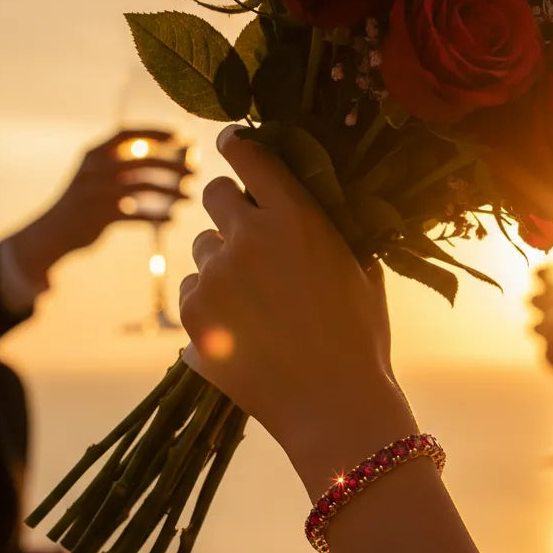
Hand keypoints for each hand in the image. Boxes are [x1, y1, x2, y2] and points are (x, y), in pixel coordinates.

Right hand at [8, 129, 191, 285]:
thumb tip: (161, 157)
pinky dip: (156, 218)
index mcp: (92, 154)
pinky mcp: (98, 217)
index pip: (125, 133)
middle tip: (195, 171)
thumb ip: (119, 163)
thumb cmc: (82, 202)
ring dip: (170, 192)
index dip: (153, 132)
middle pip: (141, 161)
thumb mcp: (94, 176)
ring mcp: (95, 193)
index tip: (179, 135)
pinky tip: (173, 220)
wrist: (51, 233)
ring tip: (190, 197)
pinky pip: (135, 215)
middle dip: (172, 165)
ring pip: (142, 187)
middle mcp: (93, 169)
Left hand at [179, 130, 414, 491]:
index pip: (248, 154)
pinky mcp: (191, 316)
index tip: (232, 144)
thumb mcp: (362, 270)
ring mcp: (213, 278)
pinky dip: (210, 306)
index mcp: (296, 217)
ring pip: (201, 249)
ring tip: (257, 302)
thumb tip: (311, 200)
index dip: (237, 145)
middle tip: (249, 236)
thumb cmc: (360, 339)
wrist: (335, 407)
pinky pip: (190, 292)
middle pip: (213, 195)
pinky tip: (243, 332)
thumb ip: (332, 227)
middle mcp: (247, 238)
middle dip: (229, 209)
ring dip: (221, 263)